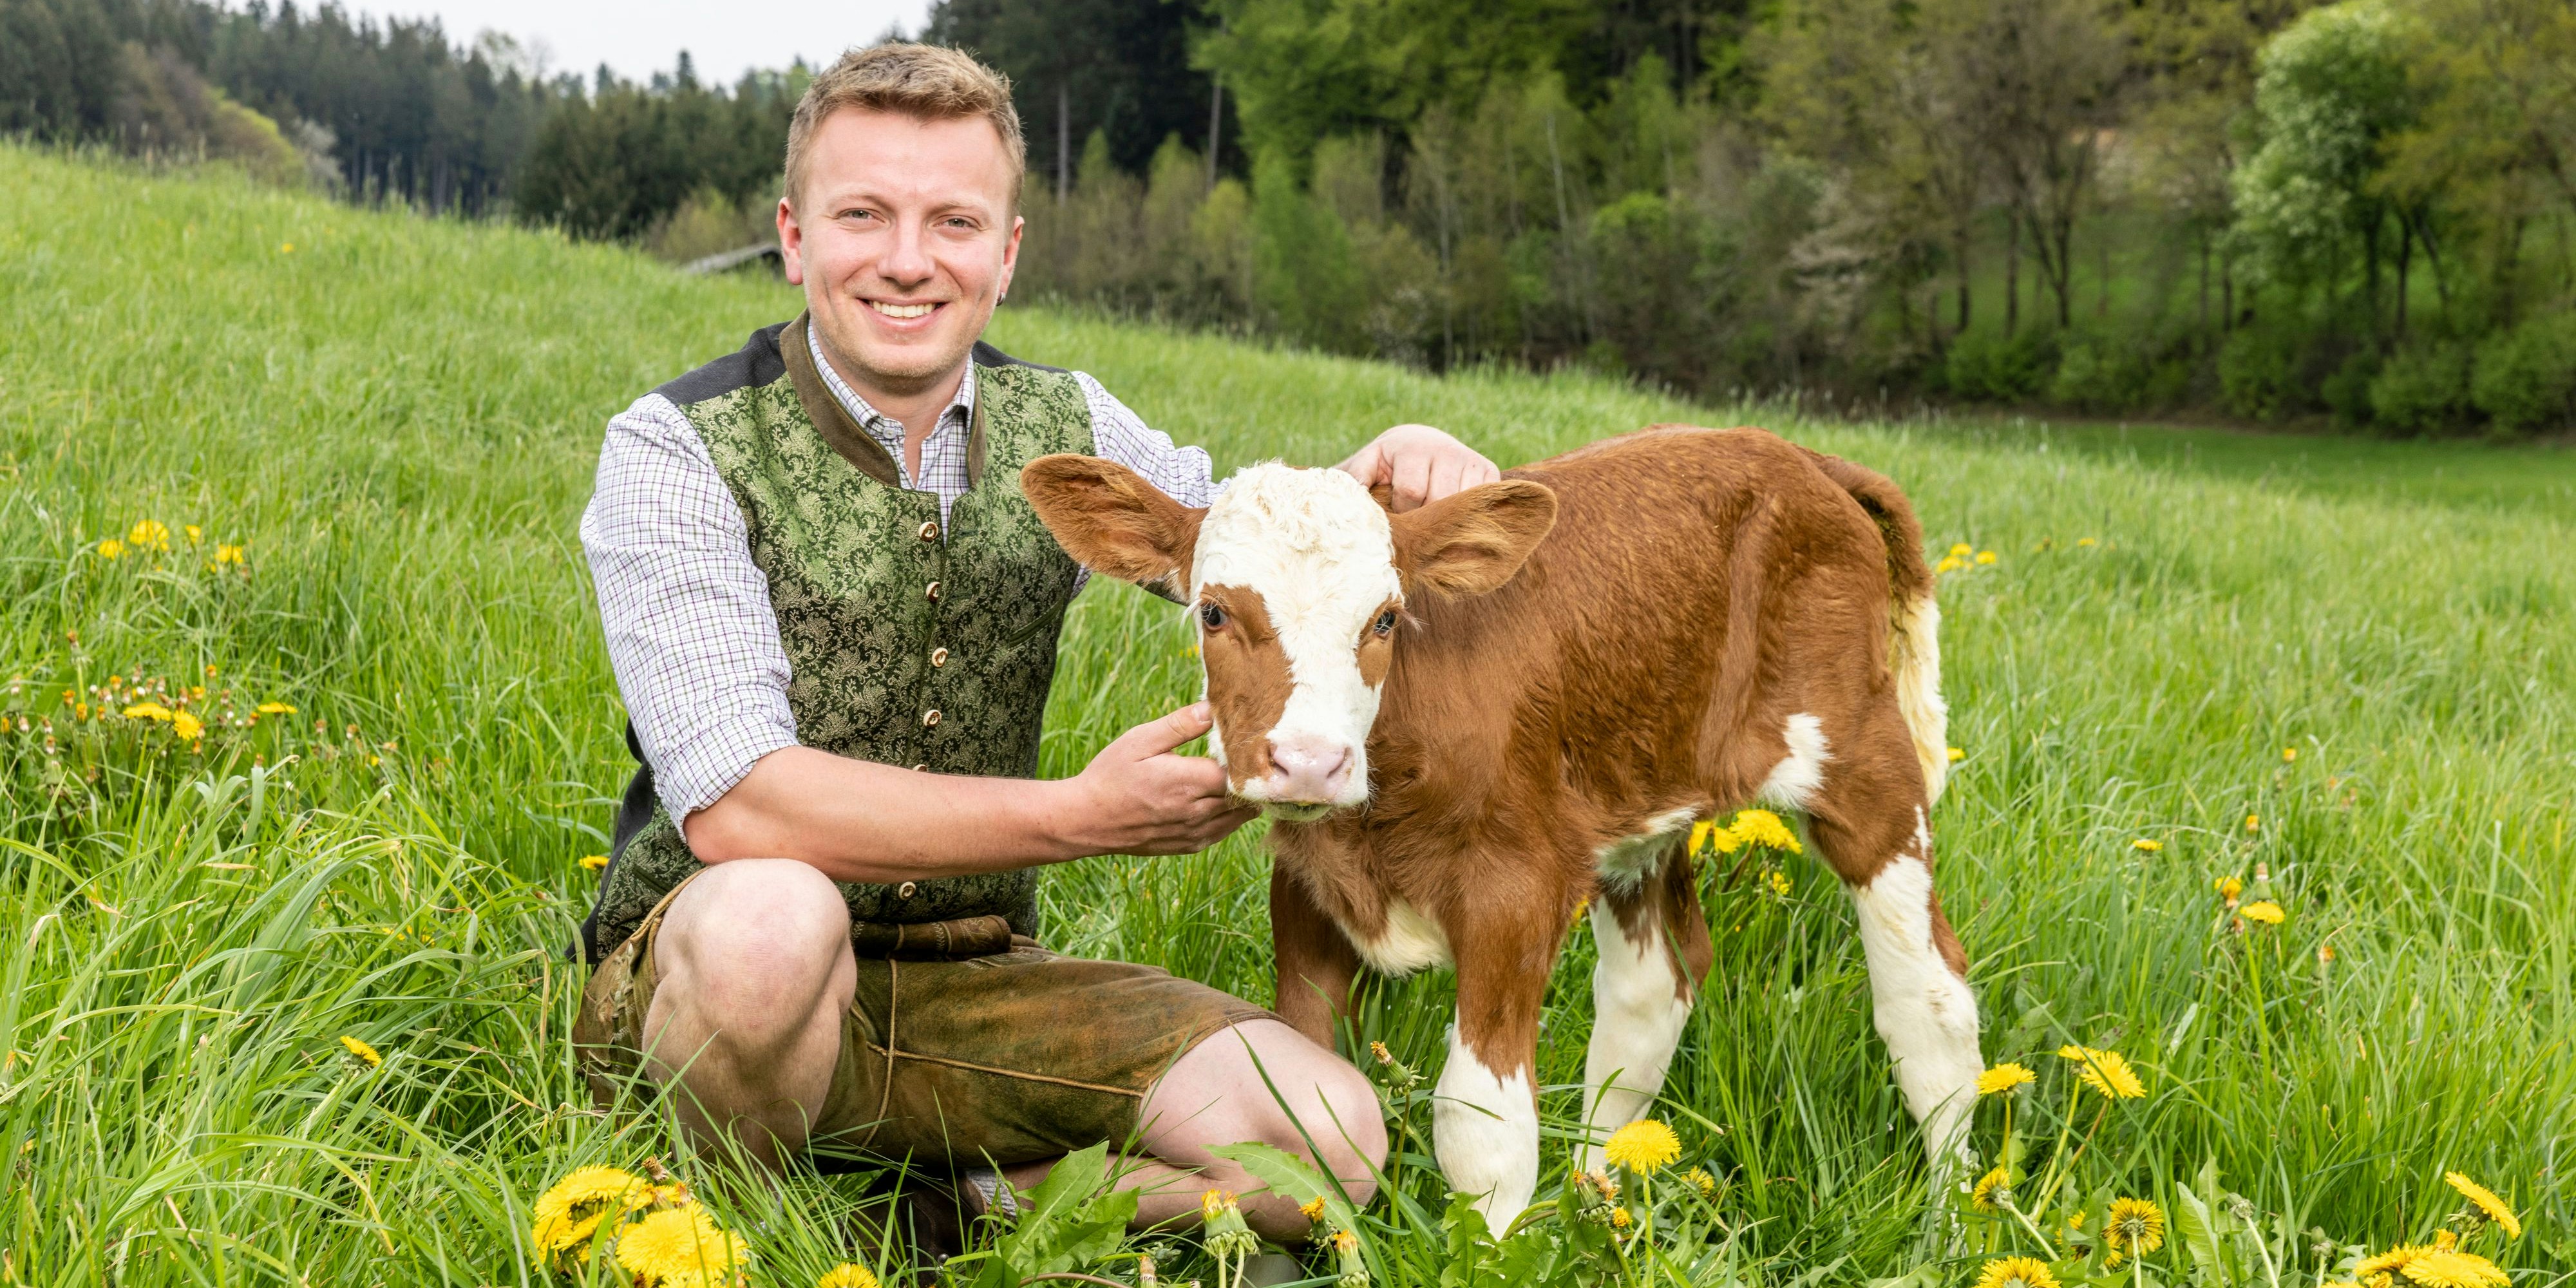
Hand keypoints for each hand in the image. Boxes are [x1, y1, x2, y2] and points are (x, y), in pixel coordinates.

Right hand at [1058, 703, 1258, 855]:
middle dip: (1251, 777)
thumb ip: (1180, 725)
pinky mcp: (1190, 846)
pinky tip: (1227, 799)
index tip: (1248, 742)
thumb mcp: (1140, 740)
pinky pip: (1225, 831)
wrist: (1086, 820)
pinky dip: (1232, 816)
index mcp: (1188, 782)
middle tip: (1255, 757)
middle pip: (1245, 795)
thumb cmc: (1111, 775)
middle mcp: (1197, 812)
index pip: (1239, 771)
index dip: (1247, 756)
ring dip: (1246, 798)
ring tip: (1246, 777)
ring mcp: (1195, 833)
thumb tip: (1213, 707)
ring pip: (1240, 816)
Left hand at [1336, 423, 1500, 512]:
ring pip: (1464, 504)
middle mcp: (1446, 449)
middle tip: (1416, 520)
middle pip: (1440, 499)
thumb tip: (1352, 493)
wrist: (1420, 443)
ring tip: (1433, 516)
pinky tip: (1455, 514)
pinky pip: (1484, 501)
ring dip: (1448, 518)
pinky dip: (1471, 514)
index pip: (1412, 491)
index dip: (1403, 510)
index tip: (1397, 513)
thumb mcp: (1367, 464)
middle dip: (1426, 517)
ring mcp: (1470, 459)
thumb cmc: (1388, 463)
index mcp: (1413, 448)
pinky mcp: (1488, 470)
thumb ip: (1355, 475)